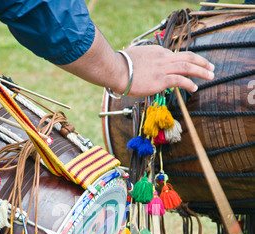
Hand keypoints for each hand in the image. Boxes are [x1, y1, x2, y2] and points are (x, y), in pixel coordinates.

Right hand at [59, 27, 214, 96]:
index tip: (191, 66)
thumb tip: (138, 71)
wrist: (116, 69)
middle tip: (210, 67)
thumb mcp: (133, 59)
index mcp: (156, 52)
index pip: (174, 56)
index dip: (185, 61)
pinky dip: (189, 83)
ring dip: (201, 71)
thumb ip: (141, 63)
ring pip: (188, 66)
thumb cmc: (120, 66)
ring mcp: (163, 68)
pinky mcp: (161, 80)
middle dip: (201, 62)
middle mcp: (162, 58)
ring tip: (210, 75)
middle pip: (187, 57)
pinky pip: (180, 80)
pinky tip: (195, 88)